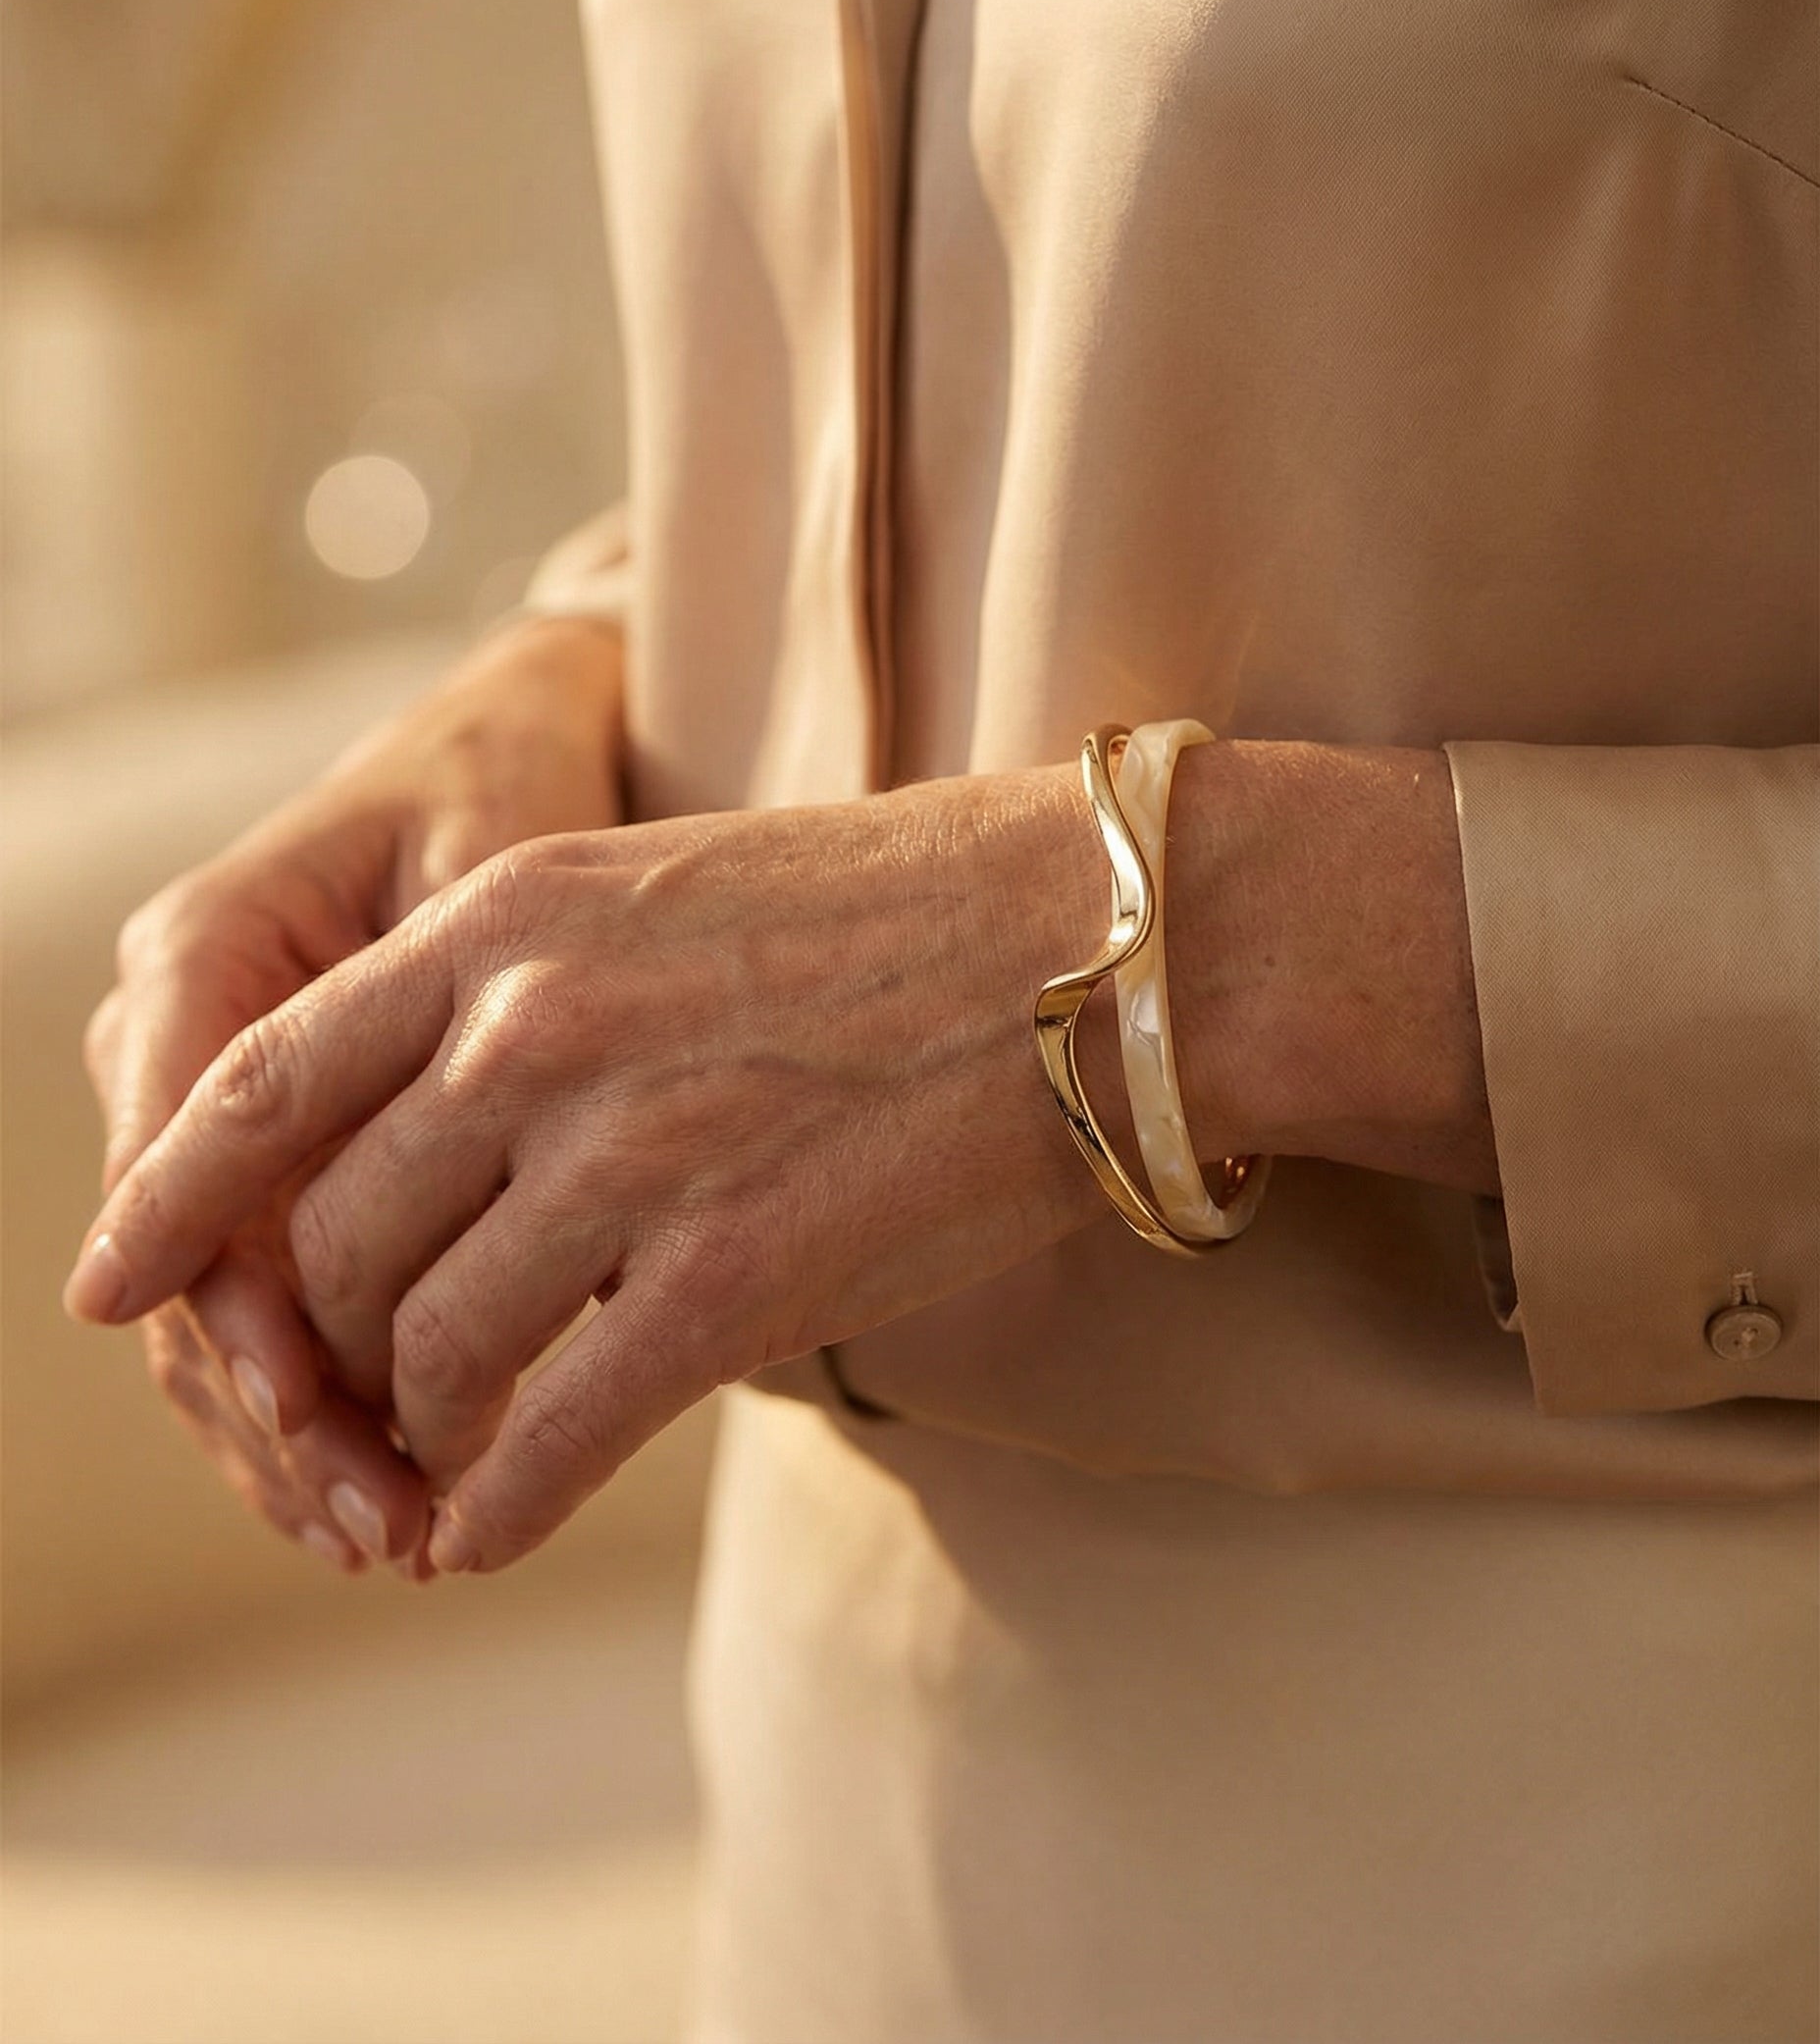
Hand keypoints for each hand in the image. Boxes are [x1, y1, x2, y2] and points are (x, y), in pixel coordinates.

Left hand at [66, 769, 1112, 1571]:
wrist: (1100, 945)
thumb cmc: (898, 914)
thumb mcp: (659, 889)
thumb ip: (521, 992)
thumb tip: (427, 1140)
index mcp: (503, 921)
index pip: (262, 1078)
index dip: (172, 1200)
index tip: (112, 1289)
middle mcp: (533, 1031)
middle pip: (344, 1245)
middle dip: (346, 1344)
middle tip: (382, 1396)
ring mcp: (630, 1153)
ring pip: (439, 1348)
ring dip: (429, 1427)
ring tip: (449, 1459)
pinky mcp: (733, 1275)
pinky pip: (557, 1433)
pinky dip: (503, 1504)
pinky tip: (487, 1536)